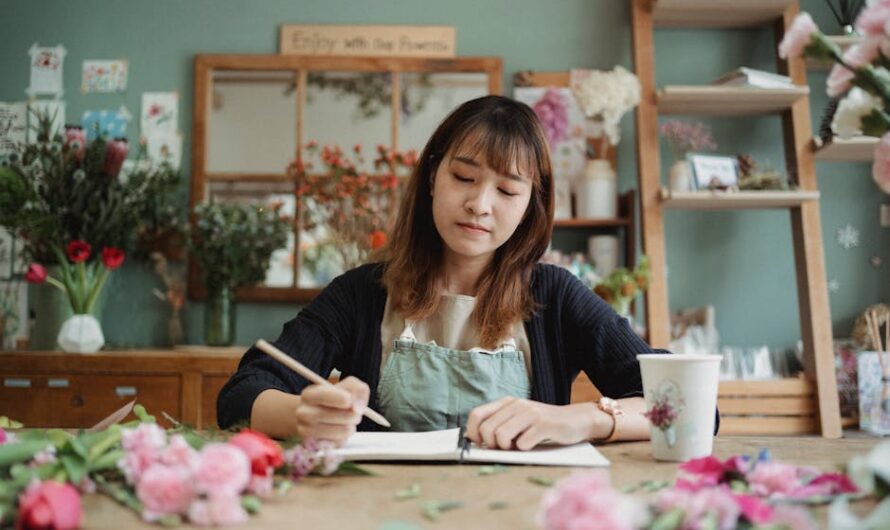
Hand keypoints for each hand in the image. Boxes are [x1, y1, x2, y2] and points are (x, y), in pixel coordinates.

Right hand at [294, 376, 368, 445]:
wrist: (315, 416)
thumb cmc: (334, 399)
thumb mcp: (346, 386)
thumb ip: (357, 389)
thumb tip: (358, 407)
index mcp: (309, 395)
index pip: (322, 396)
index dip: (340, 397)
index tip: (350, 400)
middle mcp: (303, 413)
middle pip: (335, 415)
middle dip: (353, 414)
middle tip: (355, 412)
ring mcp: (307, 431)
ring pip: (343, 430)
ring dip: (351, 425)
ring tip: (347, 421)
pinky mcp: (316, 446)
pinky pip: (340, 443)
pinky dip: (345, 436)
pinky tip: (339, 430)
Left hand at [465, 397, 608, 450]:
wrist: (576, 420)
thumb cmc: (543, 424)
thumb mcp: (520, 418)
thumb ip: (501, 423)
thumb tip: (477, 442)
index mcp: (507, 403)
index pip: (476, 415)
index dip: (472, 432)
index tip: (481, 444)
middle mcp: (517, 405)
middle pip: (487, 429)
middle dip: (492, 444)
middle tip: (504, 448)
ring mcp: (530, 413)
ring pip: (501, 436)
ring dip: (507, 448)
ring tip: (517, 447)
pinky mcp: (544, 425)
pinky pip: (522, 443)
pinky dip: (524, 449)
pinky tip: (532, 445)